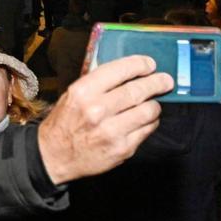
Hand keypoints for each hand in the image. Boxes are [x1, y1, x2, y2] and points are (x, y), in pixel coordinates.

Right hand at [37, 55, 172, 183]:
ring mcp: (111, 131)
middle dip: (157, 83)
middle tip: (166, 81)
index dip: (140, 65)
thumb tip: (129, 71)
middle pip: (138, 91)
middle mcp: (97, 110)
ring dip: (155, 104)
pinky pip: (147, 130)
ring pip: (148, 111)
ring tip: (153, 103)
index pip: (120, 70)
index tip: (150, 64)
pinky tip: (144, 120)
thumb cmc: (65, 122)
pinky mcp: (122, 149)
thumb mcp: (72, 95)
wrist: (54, 156)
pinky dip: (150, 122)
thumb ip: (98, 83)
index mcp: (83, 92)